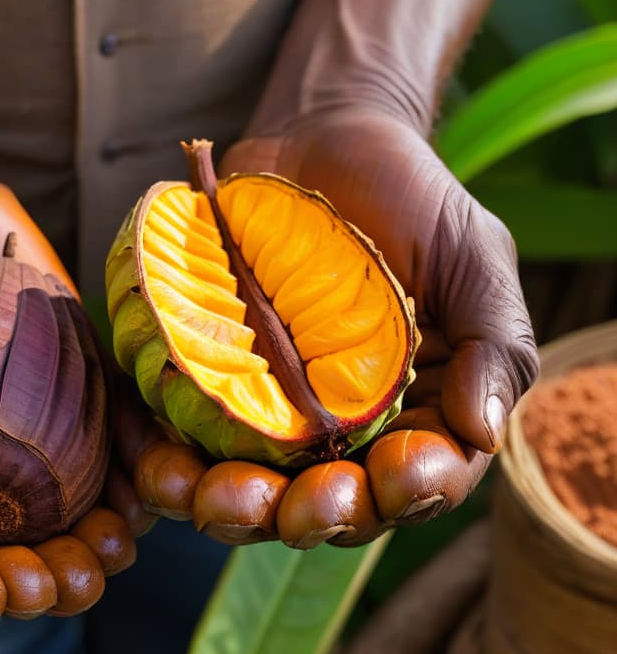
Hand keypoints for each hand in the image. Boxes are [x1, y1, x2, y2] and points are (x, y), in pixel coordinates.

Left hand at [131, 110, 537, 547]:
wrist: (321, 138)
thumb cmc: (411, 201)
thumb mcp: (474, 262)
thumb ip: (496, 345)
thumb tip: (482, 431)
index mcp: (418, 415)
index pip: (420, 479)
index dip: (409, 492)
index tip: (396, 477)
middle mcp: (342, 430)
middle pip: (327, 502)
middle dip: (311, 515)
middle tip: (297, 507)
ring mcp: (270, 411)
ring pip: (251, 486)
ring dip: (233, 508)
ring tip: (211, 498)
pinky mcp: (209, 381)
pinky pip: (186, 438)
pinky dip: (169, 463)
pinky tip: (158, 468)